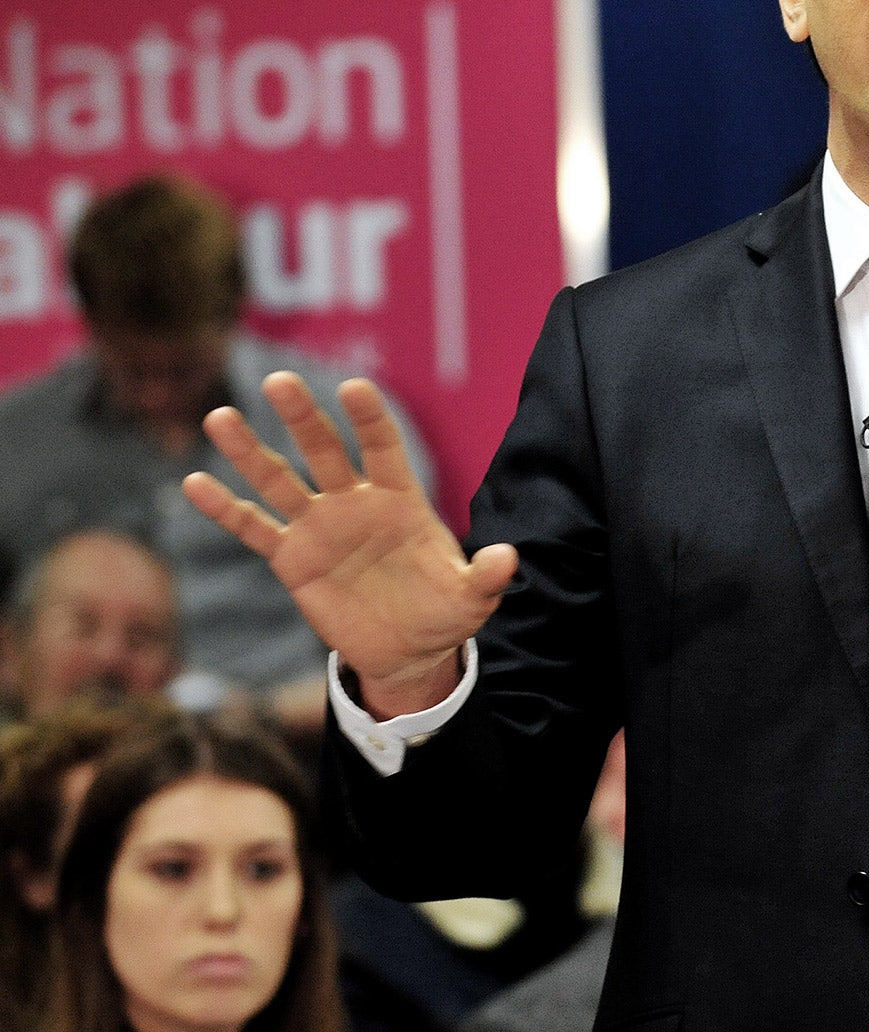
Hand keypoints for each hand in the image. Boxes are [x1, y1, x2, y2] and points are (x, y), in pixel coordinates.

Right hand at [181, 373, 516, 714]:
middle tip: (280, 381)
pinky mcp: (293, 559)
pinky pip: (255, 528)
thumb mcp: (470, 599)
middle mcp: (356, 503)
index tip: (354, 388)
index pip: (383, 448)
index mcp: (401, 499)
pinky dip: (226, 509)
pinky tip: (194, 482)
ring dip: (249, 451)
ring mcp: (320, 527)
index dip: (370, 420)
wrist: (408, 650)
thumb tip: (510, 558)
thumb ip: (485, 577)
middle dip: (303, 418)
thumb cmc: (444, 613)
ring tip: (220, 416)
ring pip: (280, 481)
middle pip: (325, 451)